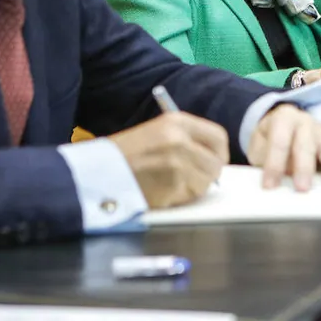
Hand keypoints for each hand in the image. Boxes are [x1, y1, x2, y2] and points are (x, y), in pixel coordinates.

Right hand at [109, 112, 228, 208]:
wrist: (101, 171)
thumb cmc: (127, 153)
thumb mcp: (158, 132)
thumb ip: (186, 140)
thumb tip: (212, 157)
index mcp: (178, 122)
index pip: (218, 137)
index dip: (218, 152)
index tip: (214, 160)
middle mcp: (181, 140)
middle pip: (216, 163)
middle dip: (208, 174)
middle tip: (193, 178)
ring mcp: (178, 164)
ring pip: (205, 183)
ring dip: (194, 187)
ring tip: (171, 183)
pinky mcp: (173, 186)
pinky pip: (190, 196)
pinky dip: (180, 197)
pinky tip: (163, 191)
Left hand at [247, 104, 320, 193]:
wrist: (283, 126)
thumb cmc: (270, 139)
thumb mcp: (259, 146)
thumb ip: (263, 163)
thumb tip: (271, 188)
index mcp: (284, 118)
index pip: (279, 140)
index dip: (274, 163)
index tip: (270, 186)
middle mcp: (306, 122)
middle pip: (306, 144)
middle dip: (304, 167)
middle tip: (302, 189)